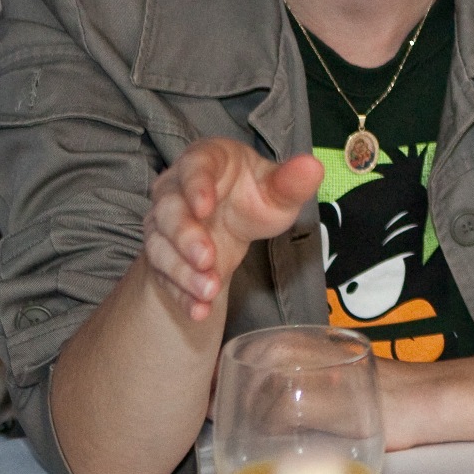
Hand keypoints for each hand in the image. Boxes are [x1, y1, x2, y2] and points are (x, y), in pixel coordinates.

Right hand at [139, 139, 321, 321]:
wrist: (234, 219)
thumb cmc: (254, 195)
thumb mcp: (278, 189)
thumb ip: (291, 181)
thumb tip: (312, 167)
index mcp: (204, 162)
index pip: (193, 168)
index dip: (196, 187)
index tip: (205, 207)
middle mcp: (175, 191)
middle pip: (169, 211)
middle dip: (186, 237)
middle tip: (207, 259)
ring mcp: (164, 225)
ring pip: (161, 246)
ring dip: (182, 272)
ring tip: (208, 291)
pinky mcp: (164, 255)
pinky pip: (165, 275)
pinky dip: (180, 294)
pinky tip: (198, 311)